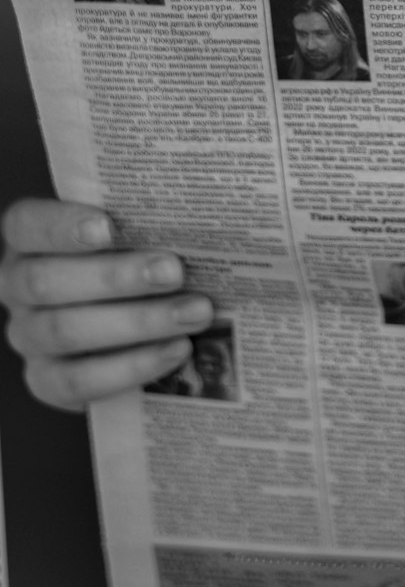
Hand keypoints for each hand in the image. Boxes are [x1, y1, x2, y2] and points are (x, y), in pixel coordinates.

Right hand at [0, 198, 213, 409]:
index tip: (109, 227)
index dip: (62, 226)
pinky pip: (78, 381)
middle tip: (175, 271)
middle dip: (115, 277)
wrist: (126, 314)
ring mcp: (28, 336)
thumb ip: (145, 218)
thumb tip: (204, 204)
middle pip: (47, 282)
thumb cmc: (132, 251)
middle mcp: (17, 287)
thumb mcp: (131, 227)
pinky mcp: (47, 380)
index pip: (27, 225)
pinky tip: (176, 349)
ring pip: (64, 332)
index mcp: (28, 238)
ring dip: (137, 322)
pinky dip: (131, 367)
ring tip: (194, 313)